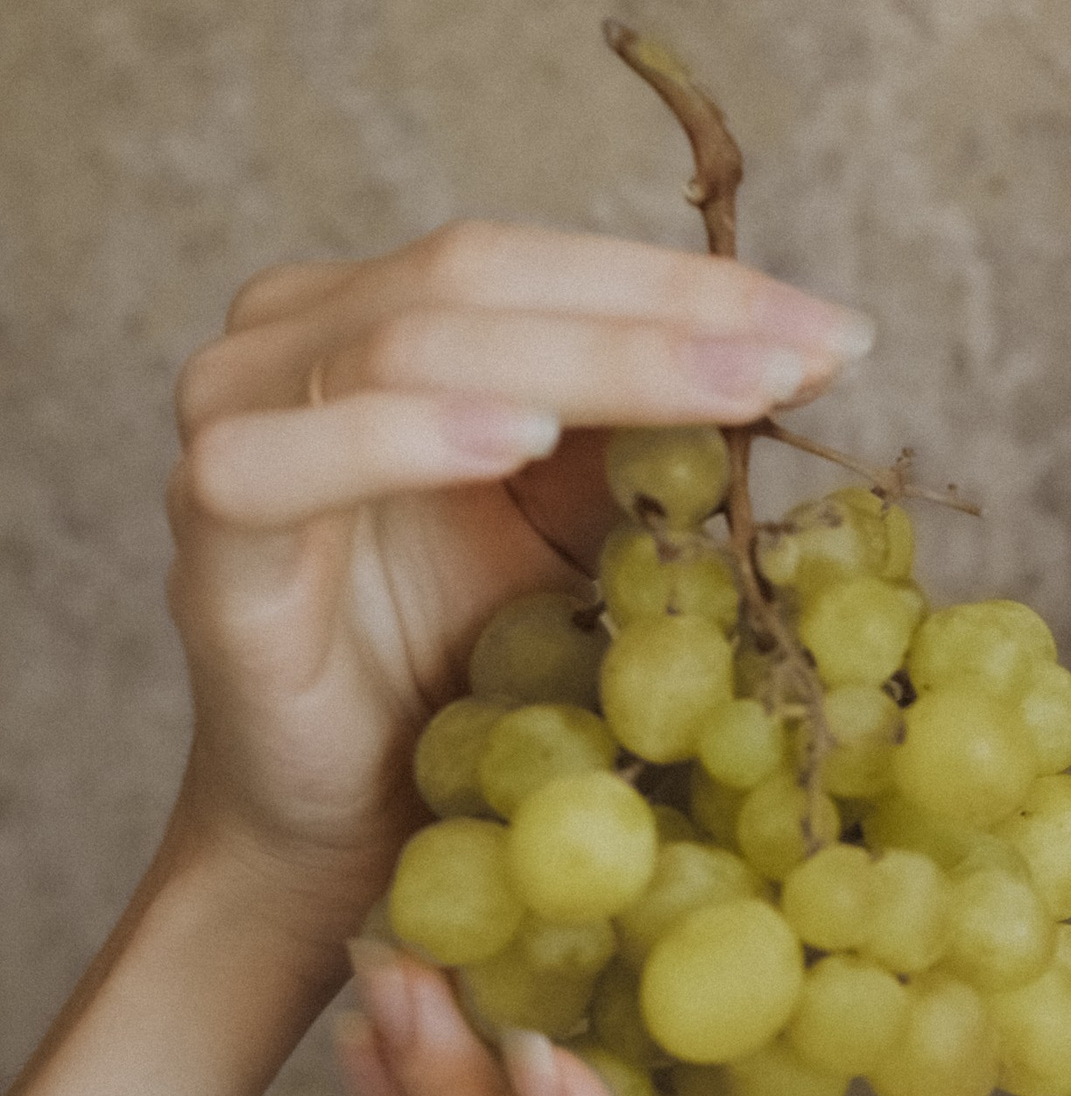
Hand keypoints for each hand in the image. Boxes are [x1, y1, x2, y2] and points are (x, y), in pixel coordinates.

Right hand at [163, 221, 866, 959]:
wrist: (348, 828)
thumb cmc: (459, 678)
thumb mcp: (580, 548)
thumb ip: (645, 455)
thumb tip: (798, 366)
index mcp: (386, 320)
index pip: (548, 267)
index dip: (692, 287)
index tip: (836, 331)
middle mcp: (296, 341)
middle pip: (482, 279)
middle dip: (661, 318)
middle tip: (799, 356)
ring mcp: (236, 423)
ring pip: (405, 347)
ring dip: (576, 362)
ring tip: (710, 386)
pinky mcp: (210, 536)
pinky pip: (283, 463)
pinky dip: (402, 440)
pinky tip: (516, 438)